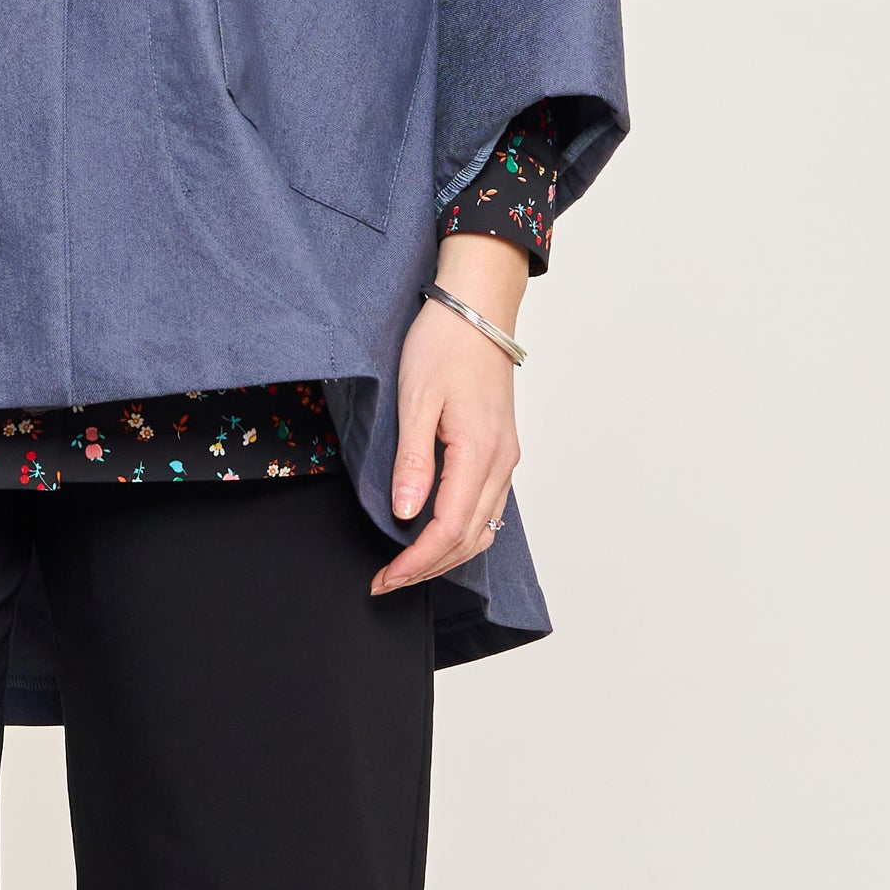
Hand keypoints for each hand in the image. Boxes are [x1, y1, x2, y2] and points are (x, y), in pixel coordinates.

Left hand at [371, 235, 527, 594]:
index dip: (416, 561)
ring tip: (406, 565)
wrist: (476, 308)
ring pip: (483, 528)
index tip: (384, 577)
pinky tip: (435, 532)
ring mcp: (505, 458)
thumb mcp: (416, 398)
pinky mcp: (501, 449)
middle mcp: (501, 463)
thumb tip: (405, 515)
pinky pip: (487, 507)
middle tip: (386, 580)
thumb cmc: (443, 344)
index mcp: (479, 453)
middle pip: (469, 539)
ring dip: (446, 554)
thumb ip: (413, 461)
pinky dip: (462, 531)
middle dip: (427, 568)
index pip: (449, 530)